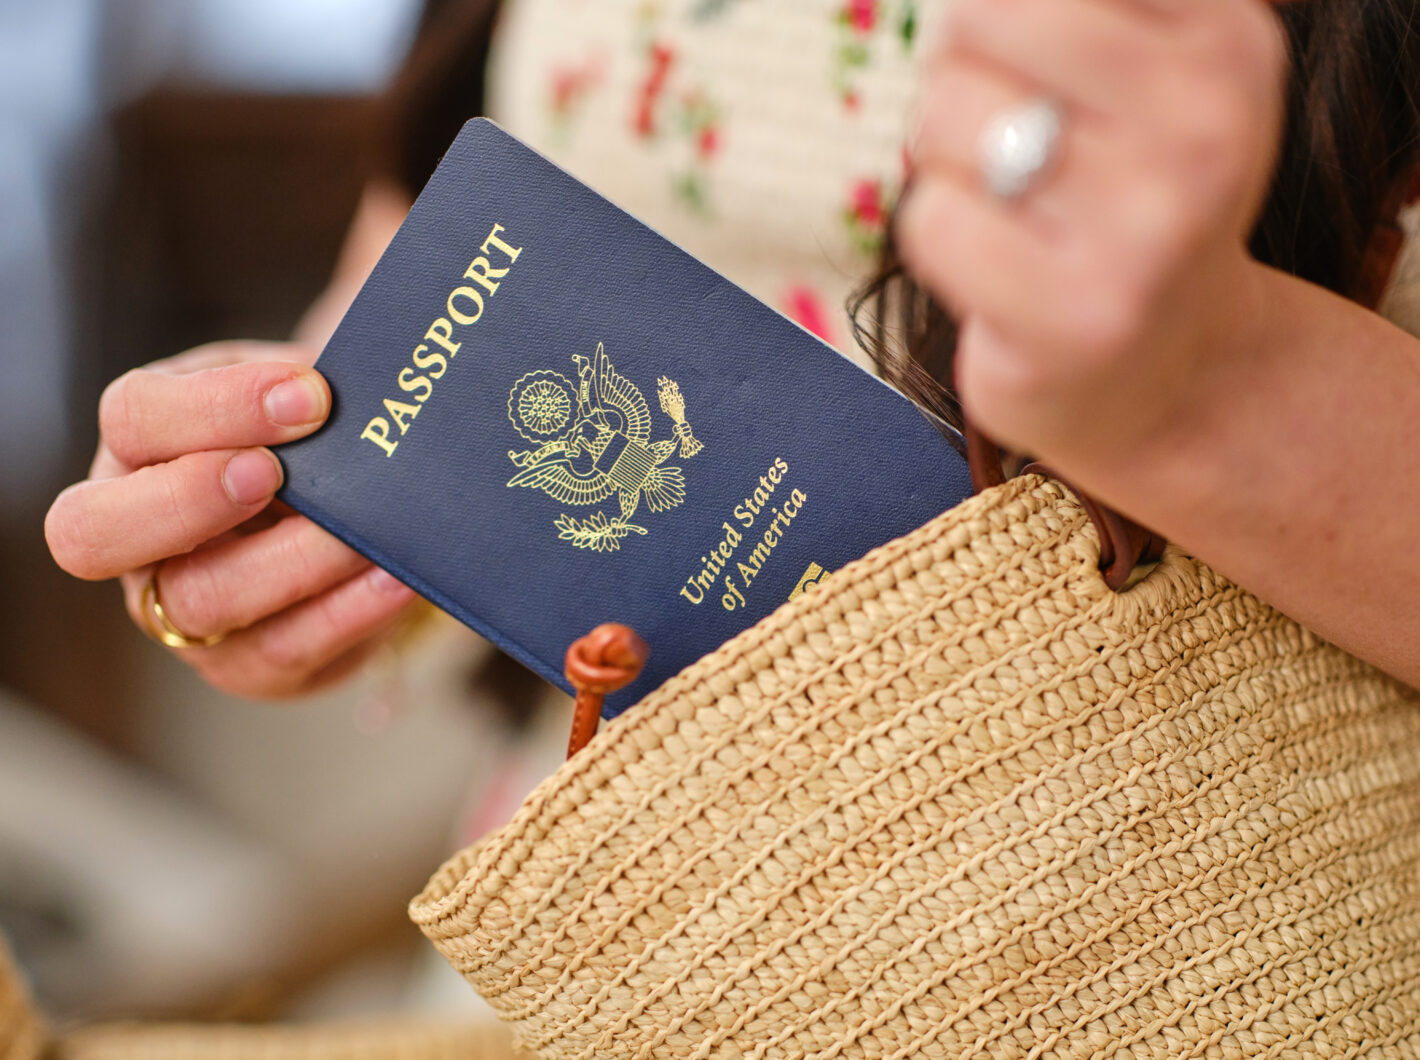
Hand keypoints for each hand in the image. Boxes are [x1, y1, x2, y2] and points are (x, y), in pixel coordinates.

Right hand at [45, 341, 416, 697]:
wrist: (354, 519)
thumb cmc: (310, 444)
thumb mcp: (290, 400)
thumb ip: (296, 392)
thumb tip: (333, 391)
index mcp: (138, 449)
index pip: (132, 418)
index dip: (214, 407)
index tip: (308, 395)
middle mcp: (135, 540)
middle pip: (94, 533)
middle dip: (188, 498)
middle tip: (274, 473)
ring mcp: (180, 614)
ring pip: (203, 599)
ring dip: (293, 560)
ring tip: (365, 533)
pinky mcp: (247, 667)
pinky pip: (286, 649)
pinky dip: (347, 612)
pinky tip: (394, 578)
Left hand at [898, 0, 1287, 468]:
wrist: (1172, 375)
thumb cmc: (1123, 204)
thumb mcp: (1145, 77)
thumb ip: (1063, 12)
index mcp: (1226, 43)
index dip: (994, 15)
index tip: (1033, 73)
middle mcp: (1205, 129)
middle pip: (975, 18)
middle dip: (957, 76)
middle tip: (1002, 143)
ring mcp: (1148, 232)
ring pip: (943, 118)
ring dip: (947, 166)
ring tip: (1014, 212)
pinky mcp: (1076, 319)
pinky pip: (932, 219)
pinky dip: (941, 239)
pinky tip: (998, 270)